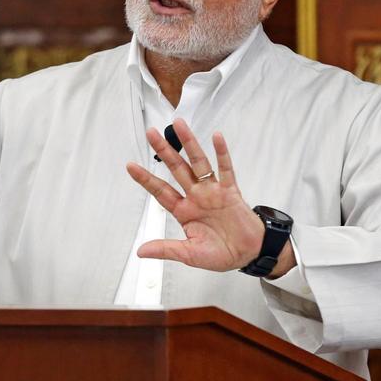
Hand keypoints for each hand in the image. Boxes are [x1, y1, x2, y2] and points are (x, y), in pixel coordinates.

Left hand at [126, 119, 293, 275]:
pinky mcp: (231, 191)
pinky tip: (216, 138)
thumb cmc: (222, 253)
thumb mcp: (189, 254)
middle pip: (177, 169)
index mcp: (185, 211)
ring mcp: (214, 191)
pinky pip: (225, 169)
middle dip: (164, 151)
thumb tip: (142, 251)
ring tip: (179, 126)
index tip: (131, 166)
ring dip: (189, 143)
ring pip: (199, 163)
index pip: (161, 191)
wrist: (249, 253)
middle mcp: (197, 197)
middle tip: (151, 133)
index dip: (146, 179)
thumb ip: (166, 249)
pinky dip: (221, 153)